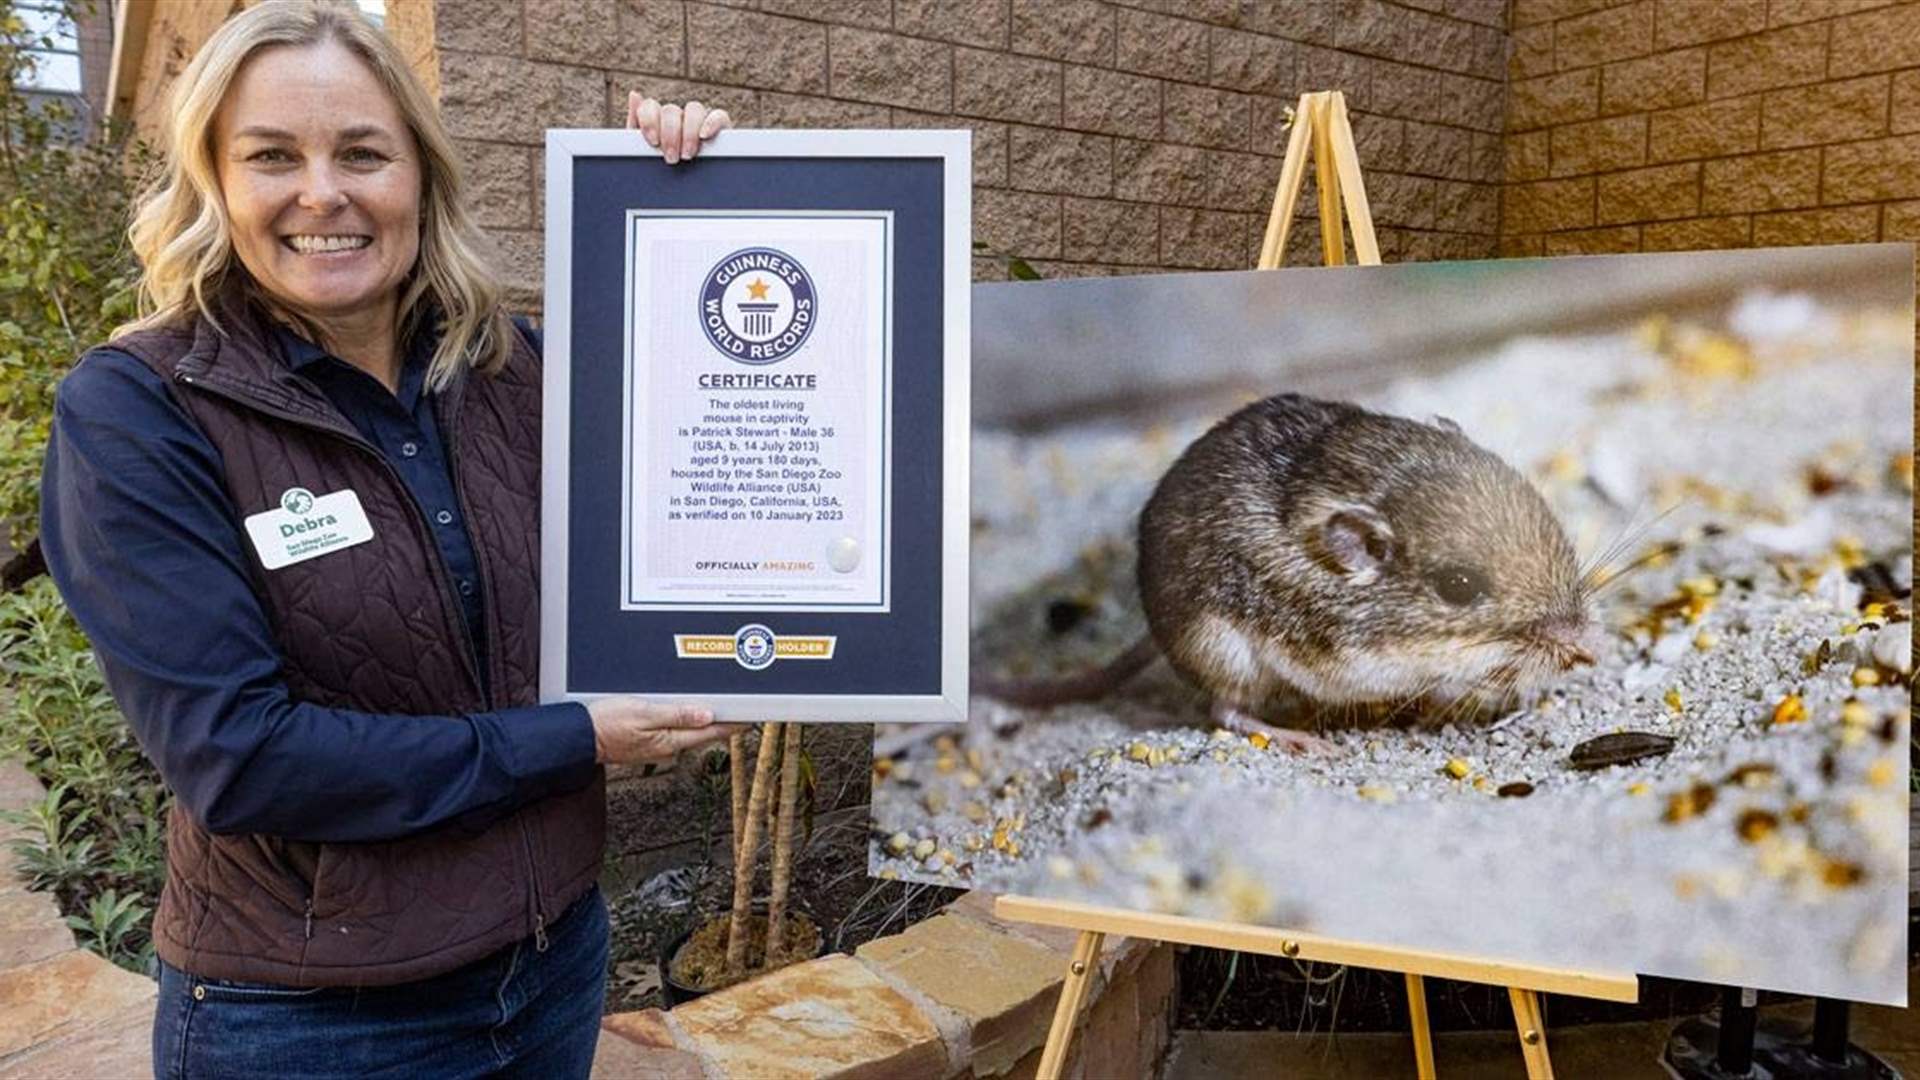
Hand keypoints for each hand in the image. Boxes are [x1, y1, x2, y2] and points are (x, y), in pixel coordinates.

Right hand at [586, 697, 736, 764]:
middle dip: (723, 722)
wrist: (579, 737)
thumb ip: (676, 714)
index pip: (710, 732)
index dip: (733, 724)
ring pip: (690, 731)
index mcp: (670, 740)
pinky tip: (689, 714)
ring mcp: (658, 745)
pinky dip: (687, 721)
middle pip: (704, 732)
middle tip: (743, 710)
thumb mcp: (643, 712)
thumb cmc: (606, 723)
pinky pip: (674, 730)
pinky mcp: (648, 741)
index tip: (751, 718)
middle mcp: (668, 746)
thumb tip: (706, 715)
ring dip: (706, 721)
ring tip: (723, 710)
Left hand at [627, 92, 731, 164]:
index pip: (651, 106)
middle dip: (670, 135)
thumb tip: (635, 95)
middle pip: (671, 110)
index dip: (650, 121)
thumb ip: (636, 125)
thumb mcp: (642, 153)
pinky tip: (704, 136)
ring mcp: (699, 121)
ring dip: (689, 131)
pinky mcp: (720, 128)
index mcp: (657, 120)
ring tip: (687, 154)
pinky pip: (719, 116)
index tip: (652, 141)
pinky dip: (711, 123)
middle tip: (671, 157)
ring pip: (694, 108)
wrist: (683, 194)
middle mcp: (678, 117)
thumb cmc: (661, 171)